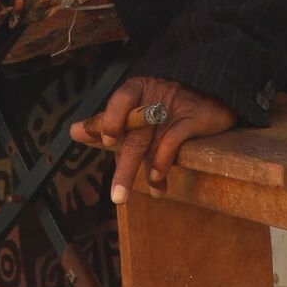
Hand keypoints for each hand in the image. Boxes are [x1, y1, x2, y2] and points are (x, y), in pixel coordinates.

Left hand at [71, 75, 235, 204]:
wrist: (213, 104)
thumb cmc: (167, 111)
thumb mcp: (136, 116)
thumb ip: (106, 124)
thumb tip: (73, 132)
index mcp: (137, 90)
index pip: (120, 99)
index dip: (110, 120)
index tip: (106, 141)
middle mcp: (154, 94)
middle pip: (135, 132)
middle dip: (125, 167)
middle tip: (117, 197)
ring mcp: (176, 104)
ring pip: (154, 140)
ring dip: (146, 171)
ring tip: (145, 195)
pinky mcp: (195, 116)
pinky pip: (173, 139)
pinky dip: (163, 161)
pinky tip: (158, 179)